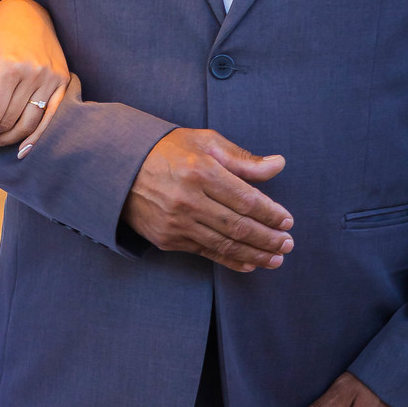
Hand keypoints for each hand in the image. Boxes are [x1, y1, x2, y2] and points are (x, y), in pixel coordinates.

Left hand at [0, 0, 69, 155]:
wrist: (27, 17)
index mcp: (10, 67)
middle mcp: (35, 73)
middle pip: (9, 121)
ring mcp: (52, 78)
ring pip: (29, 124)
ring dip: (8, 139)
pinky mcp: (63, 82)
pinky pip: (51, 118)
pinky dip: (36, 138)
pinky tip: (22, 150)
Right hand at [120, 128, 291, 271]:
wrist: (119, 169)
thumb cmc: (167, 151)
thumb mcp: (205, 143)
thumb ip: (243, 159)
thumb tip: (278, 164)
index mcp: (201, 171)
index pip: (246, 199)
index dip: (271, 214)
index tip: (288, 221)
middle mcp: (188, 200)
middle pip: (239, 226)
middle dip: (268, 238)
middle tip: (287, 244)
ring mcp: (176, 222)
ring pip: (225, 244)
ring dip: (255, 254)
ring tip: (276, 258)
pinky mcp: (167, 238)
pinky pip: (206, 253)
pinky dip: (230, 260)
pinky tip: (249, 264)